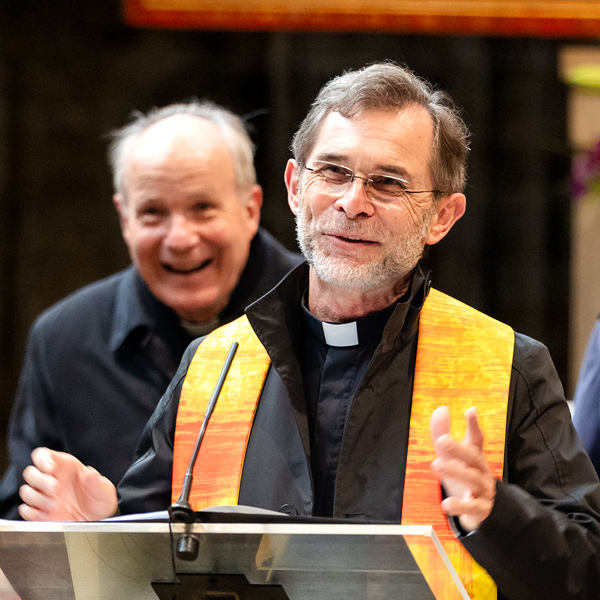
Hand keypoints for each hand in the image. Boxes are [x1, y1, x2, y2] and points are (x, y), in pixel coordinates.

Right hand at [18, 448, 117, 520]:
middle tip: (54, 488)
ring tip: (54, 504)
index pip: (43, 455)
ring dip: (37, 498)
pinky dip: (33, 513)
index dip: (42, 459)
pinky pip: (26, 511)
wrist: (97, 520)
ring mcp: (44, 497)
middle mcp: (51, 479)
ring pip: (26, 491)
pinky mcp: (39, 513)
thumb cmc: (99, 499)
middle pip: (30, 473)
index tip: (50, 468)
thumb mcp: (104, 488)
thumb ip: (96, 480)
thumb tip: (88, 472)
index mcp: (65, 467)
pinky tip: (47, 514)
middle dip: (39, 480)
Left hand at [429, 406, 496, 531]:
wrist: (483, 510)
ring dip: (455, 471)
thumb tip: (441, 409)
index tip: (470, 411)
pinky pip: (473, 507)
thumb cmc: (464, 476)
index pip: (476, 438)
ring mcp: (483, 490)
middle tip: (442, 440)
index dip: (473, 425)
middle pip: (473, 457)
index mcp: (474, 456)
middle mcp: (481, 471)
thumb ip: (443, 433)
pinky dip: (460, 505)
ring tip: (437, 465)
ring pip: (472, 479)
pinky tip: (446, 504)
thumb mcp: (451, 456)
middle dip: (459, 448)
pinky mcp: (481, 509)